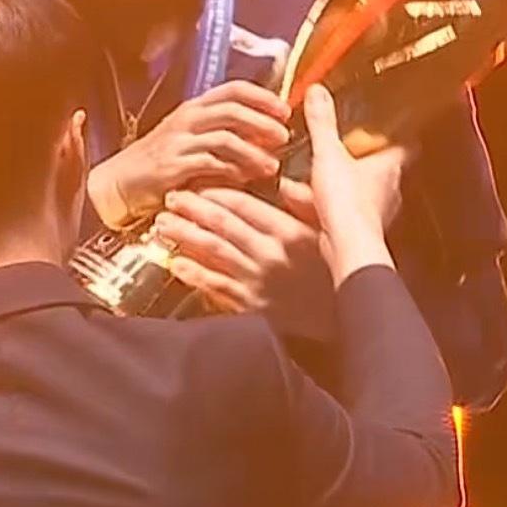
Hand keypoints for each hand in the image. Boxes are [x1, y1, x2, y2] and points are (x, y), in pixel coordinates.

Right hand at [86, 80, 289, 226]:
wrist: (120, 182)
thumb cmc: (160, 162)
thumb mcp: (191, 139)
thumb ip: (224, 132)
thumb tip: (266, 135)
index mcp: (195, 108)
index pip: (234, 89)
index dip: (262, 97)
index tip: (285, 110)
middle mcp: (187, 119)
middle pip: (232, 109)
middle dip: (262, 122)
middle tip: (284, 137)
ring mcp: (178, 142)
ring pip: (224, 138)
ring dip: (253, 152)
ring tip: (271, 166)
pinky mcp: (172, 167)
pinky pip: (208, 165)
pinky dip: (230, 172)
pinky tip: (244, 180)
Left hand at [156, 186, 334, 337]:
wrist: (342, 322)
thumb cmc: (337, 274)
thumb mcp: (330, 234)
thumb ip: (307, 206)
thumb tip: (285, 184)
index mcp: (290, 232)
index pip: (244, 204)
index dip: (216, 192)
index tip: (199, 185)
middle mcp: (270, 254)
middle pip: (221, 224)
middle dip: (192, 208)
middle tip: (172, 197)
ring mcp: (257, 280)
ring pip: (212, 251)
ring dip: (185, 234)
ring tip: (164, 223)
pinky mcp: (250, 305)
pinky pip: (214, 285)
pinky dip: (192, 272)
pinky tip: (175, 262)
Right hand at [280, 85, 405, 282]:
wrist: (346, 247)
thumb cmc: (347, 203)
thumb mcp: (328, 154)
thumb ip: (322, 124)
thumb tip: (318, 93)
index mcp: (389, 166)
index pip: (405, 143)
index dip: (401, 132)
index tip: (396, 122)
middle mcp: (388, 189)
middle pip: (383, 166)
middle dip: (365, 157)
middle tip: (350, 145)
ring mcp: (376, 210)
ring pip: (364, 190)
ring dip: (347, 182)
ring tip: (322, 173)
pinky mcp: (359, 229)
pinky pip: (346, 210)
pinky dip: (330, 204)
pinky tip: (307, 202)